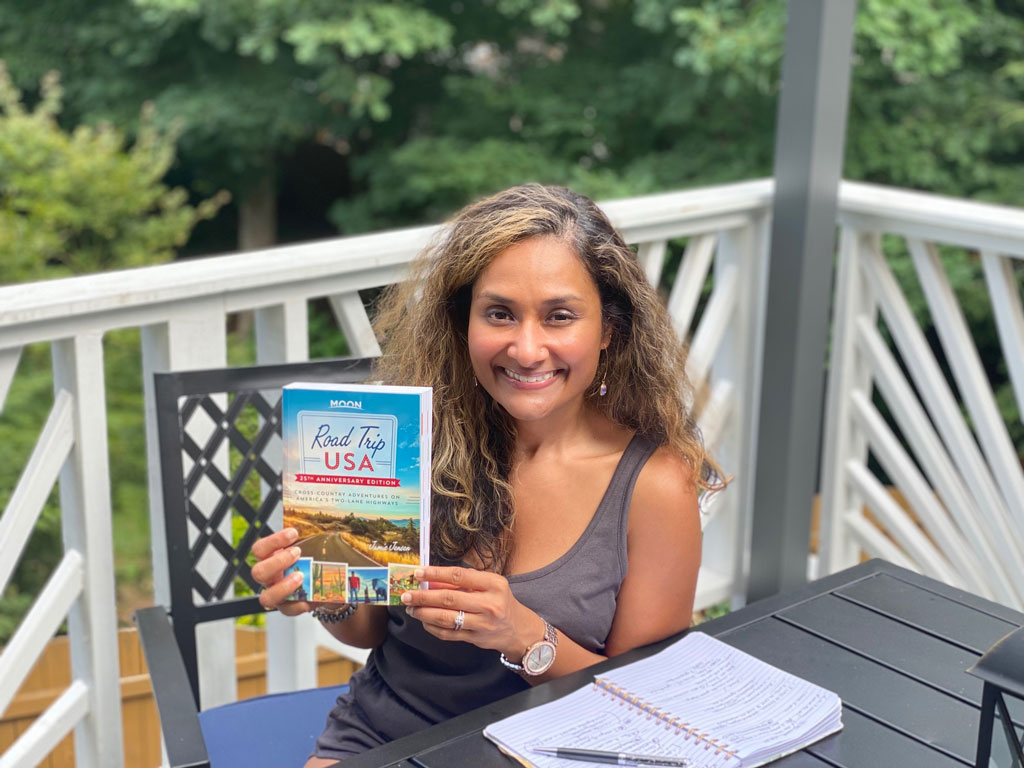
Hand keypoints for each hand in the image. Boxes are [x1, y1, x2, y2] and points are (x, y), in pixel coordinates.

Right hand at [250, 527, 314, 616]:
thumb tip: (330, 525)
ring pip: (267, 597)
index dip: (273, 541)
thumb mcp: (309, 548)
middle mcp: (269, 578)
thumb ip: (310, 539)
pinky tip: (312, 597)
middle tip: (298, 552)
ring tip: (301, 576)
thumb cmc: (310, 561)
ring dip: (284, 587)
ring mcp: (276, 594)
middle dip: (278, 561)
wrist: (321, 582)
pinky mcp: (287, 608)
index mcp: (269, 559)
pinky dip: (300, 604)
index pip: (259, 549)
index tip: (294, 533)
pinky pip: (288, 610)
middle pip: (258, 572)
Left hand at [401, 565, 544, 658]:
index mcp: (493, 584)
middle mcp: (489, 604)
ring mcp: (482, 624)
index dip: (436, 574)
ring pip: (446, 618)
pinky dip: (432, 627)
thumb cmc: (501, 600)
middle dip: (424, 596)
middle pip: (449, 599)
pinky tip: (424, 620)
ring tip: (411, 607)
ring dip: (424, 613)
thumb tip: (433, 580)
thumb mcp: (490, 584)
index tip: (418, 573)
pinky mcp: (475, 638)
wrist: (517, 629)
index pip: (459, 577)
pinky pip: (448, 633)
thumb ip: (465, 581)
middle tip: (407, 594)